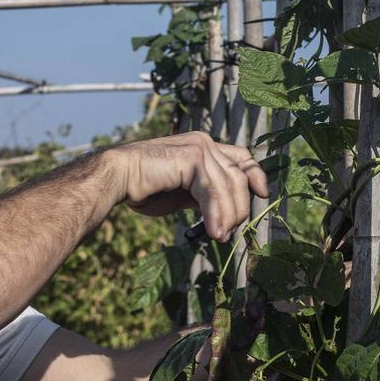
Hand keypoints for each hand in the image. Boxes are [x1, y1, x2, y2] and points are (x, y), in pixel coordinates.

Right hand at [107, 132, 268, 240]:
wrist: (116, 178)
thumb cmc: (143, 187)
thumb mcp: (182, 193)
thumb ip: (204, 195)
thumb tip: (223, 213)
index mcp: (203, 147)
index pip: (241, 158)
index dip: (255, 175)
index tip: (262, 194)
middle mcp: (204, 143)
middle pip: (239, 176)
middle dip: (239, 208)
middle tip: (228, 233)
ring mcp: (199, 147)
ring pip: (229, 186)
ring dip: (227, 216)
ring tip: (219, 237)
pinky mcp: (192, 157)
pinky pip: (213, 191)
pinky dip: (216, 214)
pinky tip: (213, 232)